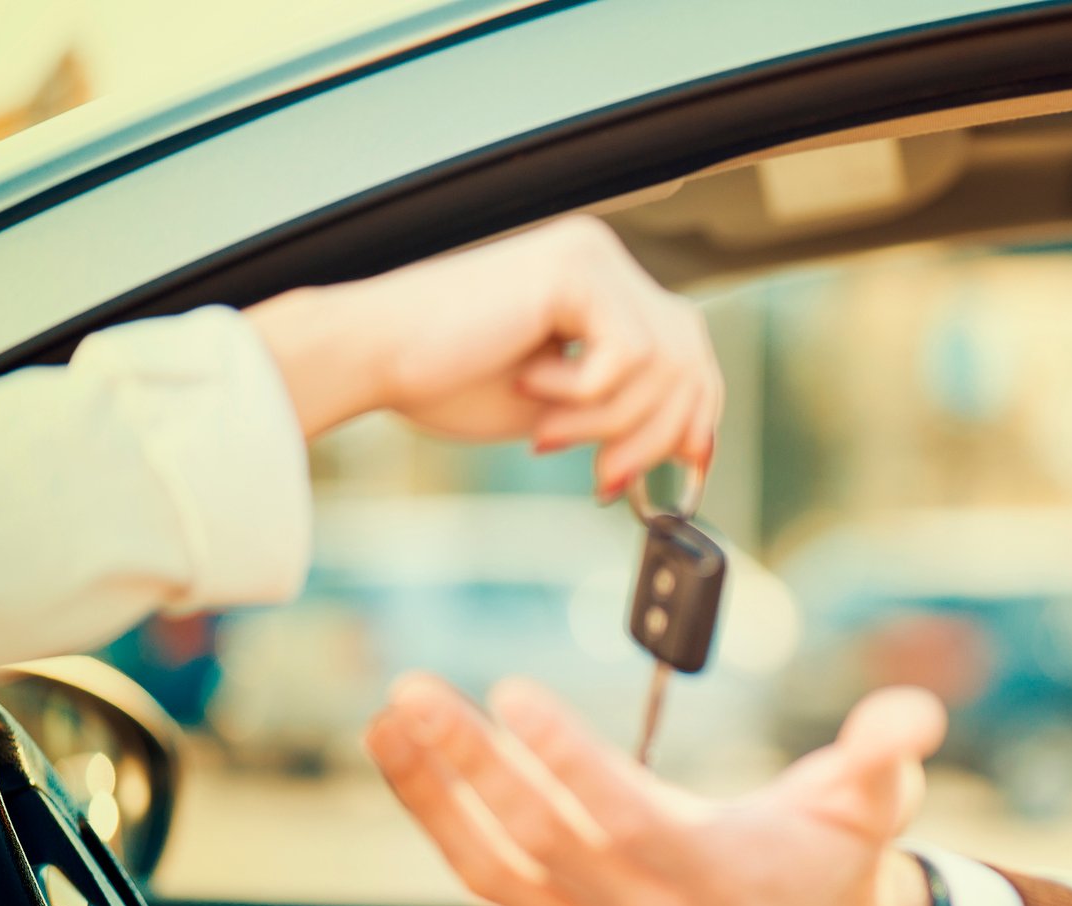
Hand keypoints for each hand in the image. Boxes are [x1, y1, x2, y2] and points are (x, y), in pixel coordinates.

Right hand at [246, 216, 720, 495]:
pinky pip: (628, 356)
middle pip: (690, 358)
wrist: (372, 357)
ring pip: (664, 365)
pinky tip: (531, 385)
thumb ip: (621, 413)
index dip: (698, 415)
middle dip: (659, 436)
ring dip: (610, 423)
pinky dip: (586, 394)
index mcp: (601, 285)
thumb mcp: (561, 408)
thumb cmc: (445, 381)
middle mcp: (603, 259)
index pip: (688, 350)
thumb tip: (688, 448)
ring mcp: (591, 257)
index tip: (689, 473)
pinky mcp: (573, 269)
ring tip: (549, 433)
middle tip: (607, 481)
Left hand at [363, 676, 947, 905]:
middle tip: (417, 693)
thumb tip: (911, 716)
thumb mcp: (877, 806)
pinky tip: (412, 763)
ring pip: (498, 867)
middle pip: (541, 840)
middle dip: (472, 765)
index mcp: (716, 877)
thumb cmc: (841, 867)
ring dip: (435, 794)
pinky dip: (444, 821)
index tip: (516, 694)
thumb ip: (886, 755)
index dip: (568, 762)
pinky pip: (493, 879)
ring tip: (391, 719)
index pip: (626, 819)